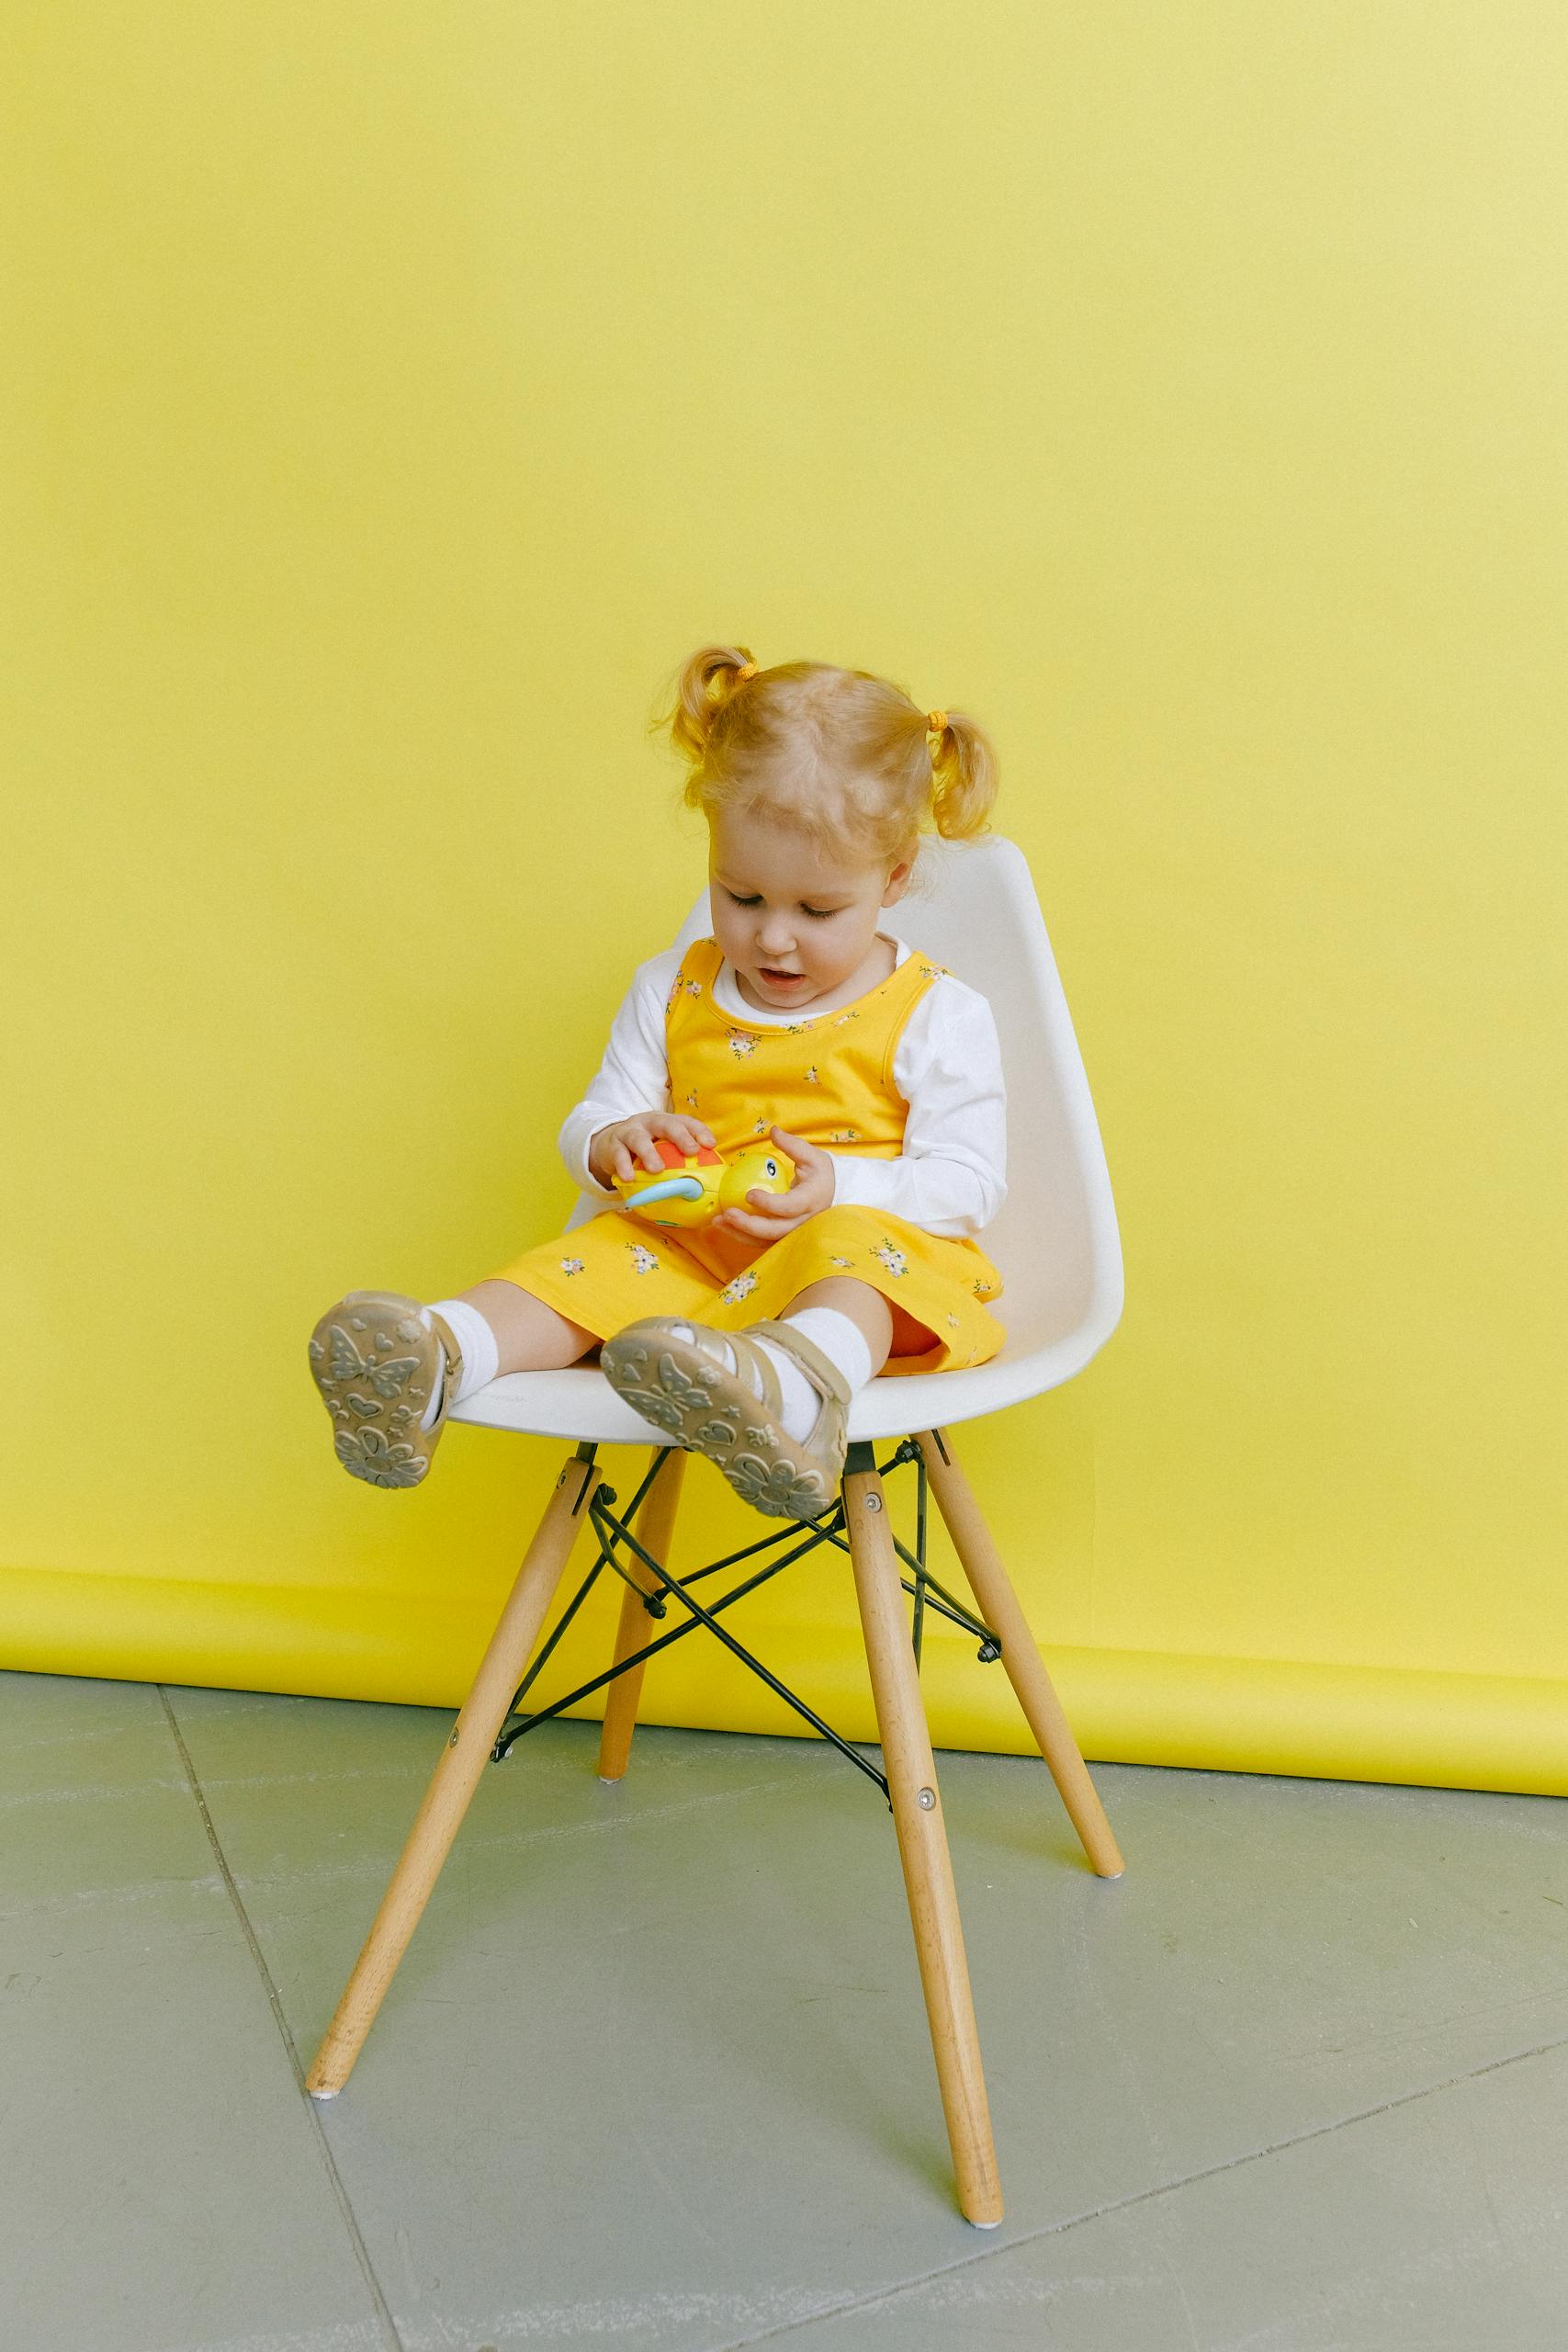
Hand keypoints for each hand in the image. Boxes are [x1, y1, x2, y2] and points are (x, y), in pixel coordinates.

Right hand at [589, 1110, 715, 1187]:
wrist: (608, 1145)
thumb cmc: (645, 1150)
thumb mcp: (663, 1148)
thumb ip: (680, 1160)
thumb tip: (706, 1183)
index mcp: (666, 1122)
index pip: (686, 1122)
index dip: (699, 1131)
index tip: (710, 1145)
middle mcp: (649, 1123)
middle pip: (666, 1124)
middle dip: (680, 1136)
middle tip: (691, 1151)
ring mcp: (629, 1132)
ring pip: (639, 1138)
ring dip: (649, 1153)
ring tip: (657, 1169)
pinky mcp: (613, 1145)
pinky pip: (618, 1155)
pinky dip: (624, 1166)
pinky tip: (630, 1178)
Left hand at [710, 1125, 834, 1241]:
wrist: (833, 1196)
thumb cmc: (822, 1175)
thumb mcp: (813, 1156)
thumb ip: (792, 1145)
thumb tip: (773, 1130)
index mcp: (811, 1200)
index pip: (789, 1207)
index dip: (769, 1204)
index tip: (750, 1194)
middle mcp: (803, 1222)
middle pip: (774, 1230)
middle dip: (748, 1225)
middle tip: (726, 1213)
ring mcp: (793, 1233)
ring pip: (765, 1240)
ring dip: (739, 1233)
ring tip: (717, 1222)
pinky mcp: (783, 1237)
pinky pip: (761, 1241)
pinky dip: (742, 1236)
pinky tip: (725, 1226)